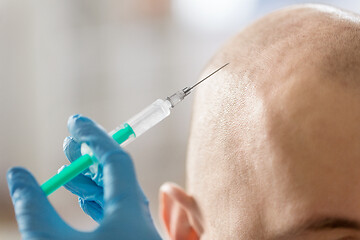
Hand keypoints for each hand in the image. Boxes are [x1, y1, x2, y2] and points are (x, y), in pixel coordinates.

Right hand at [7, 114, 161, 239]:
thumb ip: (35, 209)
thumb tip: (18, 174)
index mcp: (131, 212)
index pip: (116, 159)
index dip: (93, 136)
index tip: (74, 122)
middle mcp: (141, 219)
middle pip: (119, 174)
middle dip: (90, 156)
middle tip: (67, 143)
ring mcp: (140, 232)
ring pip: (119, 195)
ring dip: (93, 179)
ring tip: (67, 174)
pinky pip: (120, 213)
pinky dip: (100, 201)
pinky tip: (85, 199)